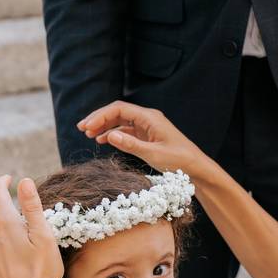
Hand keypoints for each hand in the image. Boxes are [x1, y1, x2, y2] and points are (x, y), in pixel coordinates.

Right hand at [79, 101, 211, 179]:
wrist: (196, 167)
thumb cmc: (179, 161)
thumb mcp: (153, 154)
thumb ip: (131, 145)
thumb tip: (109, 135)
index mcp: (150, 117)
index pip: (119, 109)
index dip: (100, 116)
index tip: (86, 127)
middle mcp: (148, 118)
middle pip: (118, 112)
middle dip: (99, 119)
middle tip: (81, 128)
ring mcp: (148, 126)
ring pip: (121, 121)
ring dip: (105, 126)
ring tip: (88, 134)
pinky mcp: (148, 135)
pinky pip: (127, 130)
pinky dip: (114, 133)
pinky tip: (103, 140)